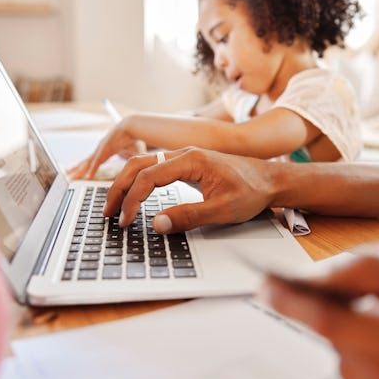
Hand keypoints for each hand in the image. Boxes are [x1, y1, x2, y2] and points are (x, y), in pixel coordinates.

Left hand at [67, 120, 146, 179]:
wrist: (132, 127)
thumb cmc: (132, 139)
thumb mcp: (131, 154)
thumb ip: (130, 163)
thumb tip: (134, 170)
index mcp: (105, 151)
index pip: (92, 161)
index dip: (86, 168)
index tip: (78, 172)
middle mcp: (100, 151)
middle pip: (86, 162)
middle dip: (77, 169)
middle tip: (69, 176)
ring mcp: (100, 150)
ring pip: (88, 163)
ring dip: (80, 171)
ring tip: (72, 177)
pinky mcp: (103, 149)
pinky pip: (97, 162)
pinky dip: (92, 170)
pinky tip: (89, 177)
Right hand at [103, 147, 275, 231]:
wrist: (271, 180)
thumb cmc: (252, 192)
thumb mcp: (223, 210)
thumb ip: (189, 217)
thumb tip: (157, 225)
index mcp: (191, 160)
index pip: (148, 177)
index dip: (133, 200)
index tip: (126, 221)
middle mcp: (184, 154)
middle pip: (138, 165)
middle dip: (119, 189)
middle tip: (107, 213)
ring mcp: (184, 158)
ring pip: (143, 165)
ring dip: (125, 184)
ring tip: (114, 206)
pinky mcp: (187, 166)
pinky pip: (154, 169)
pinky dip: (138, 181)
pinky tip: (132, 195)